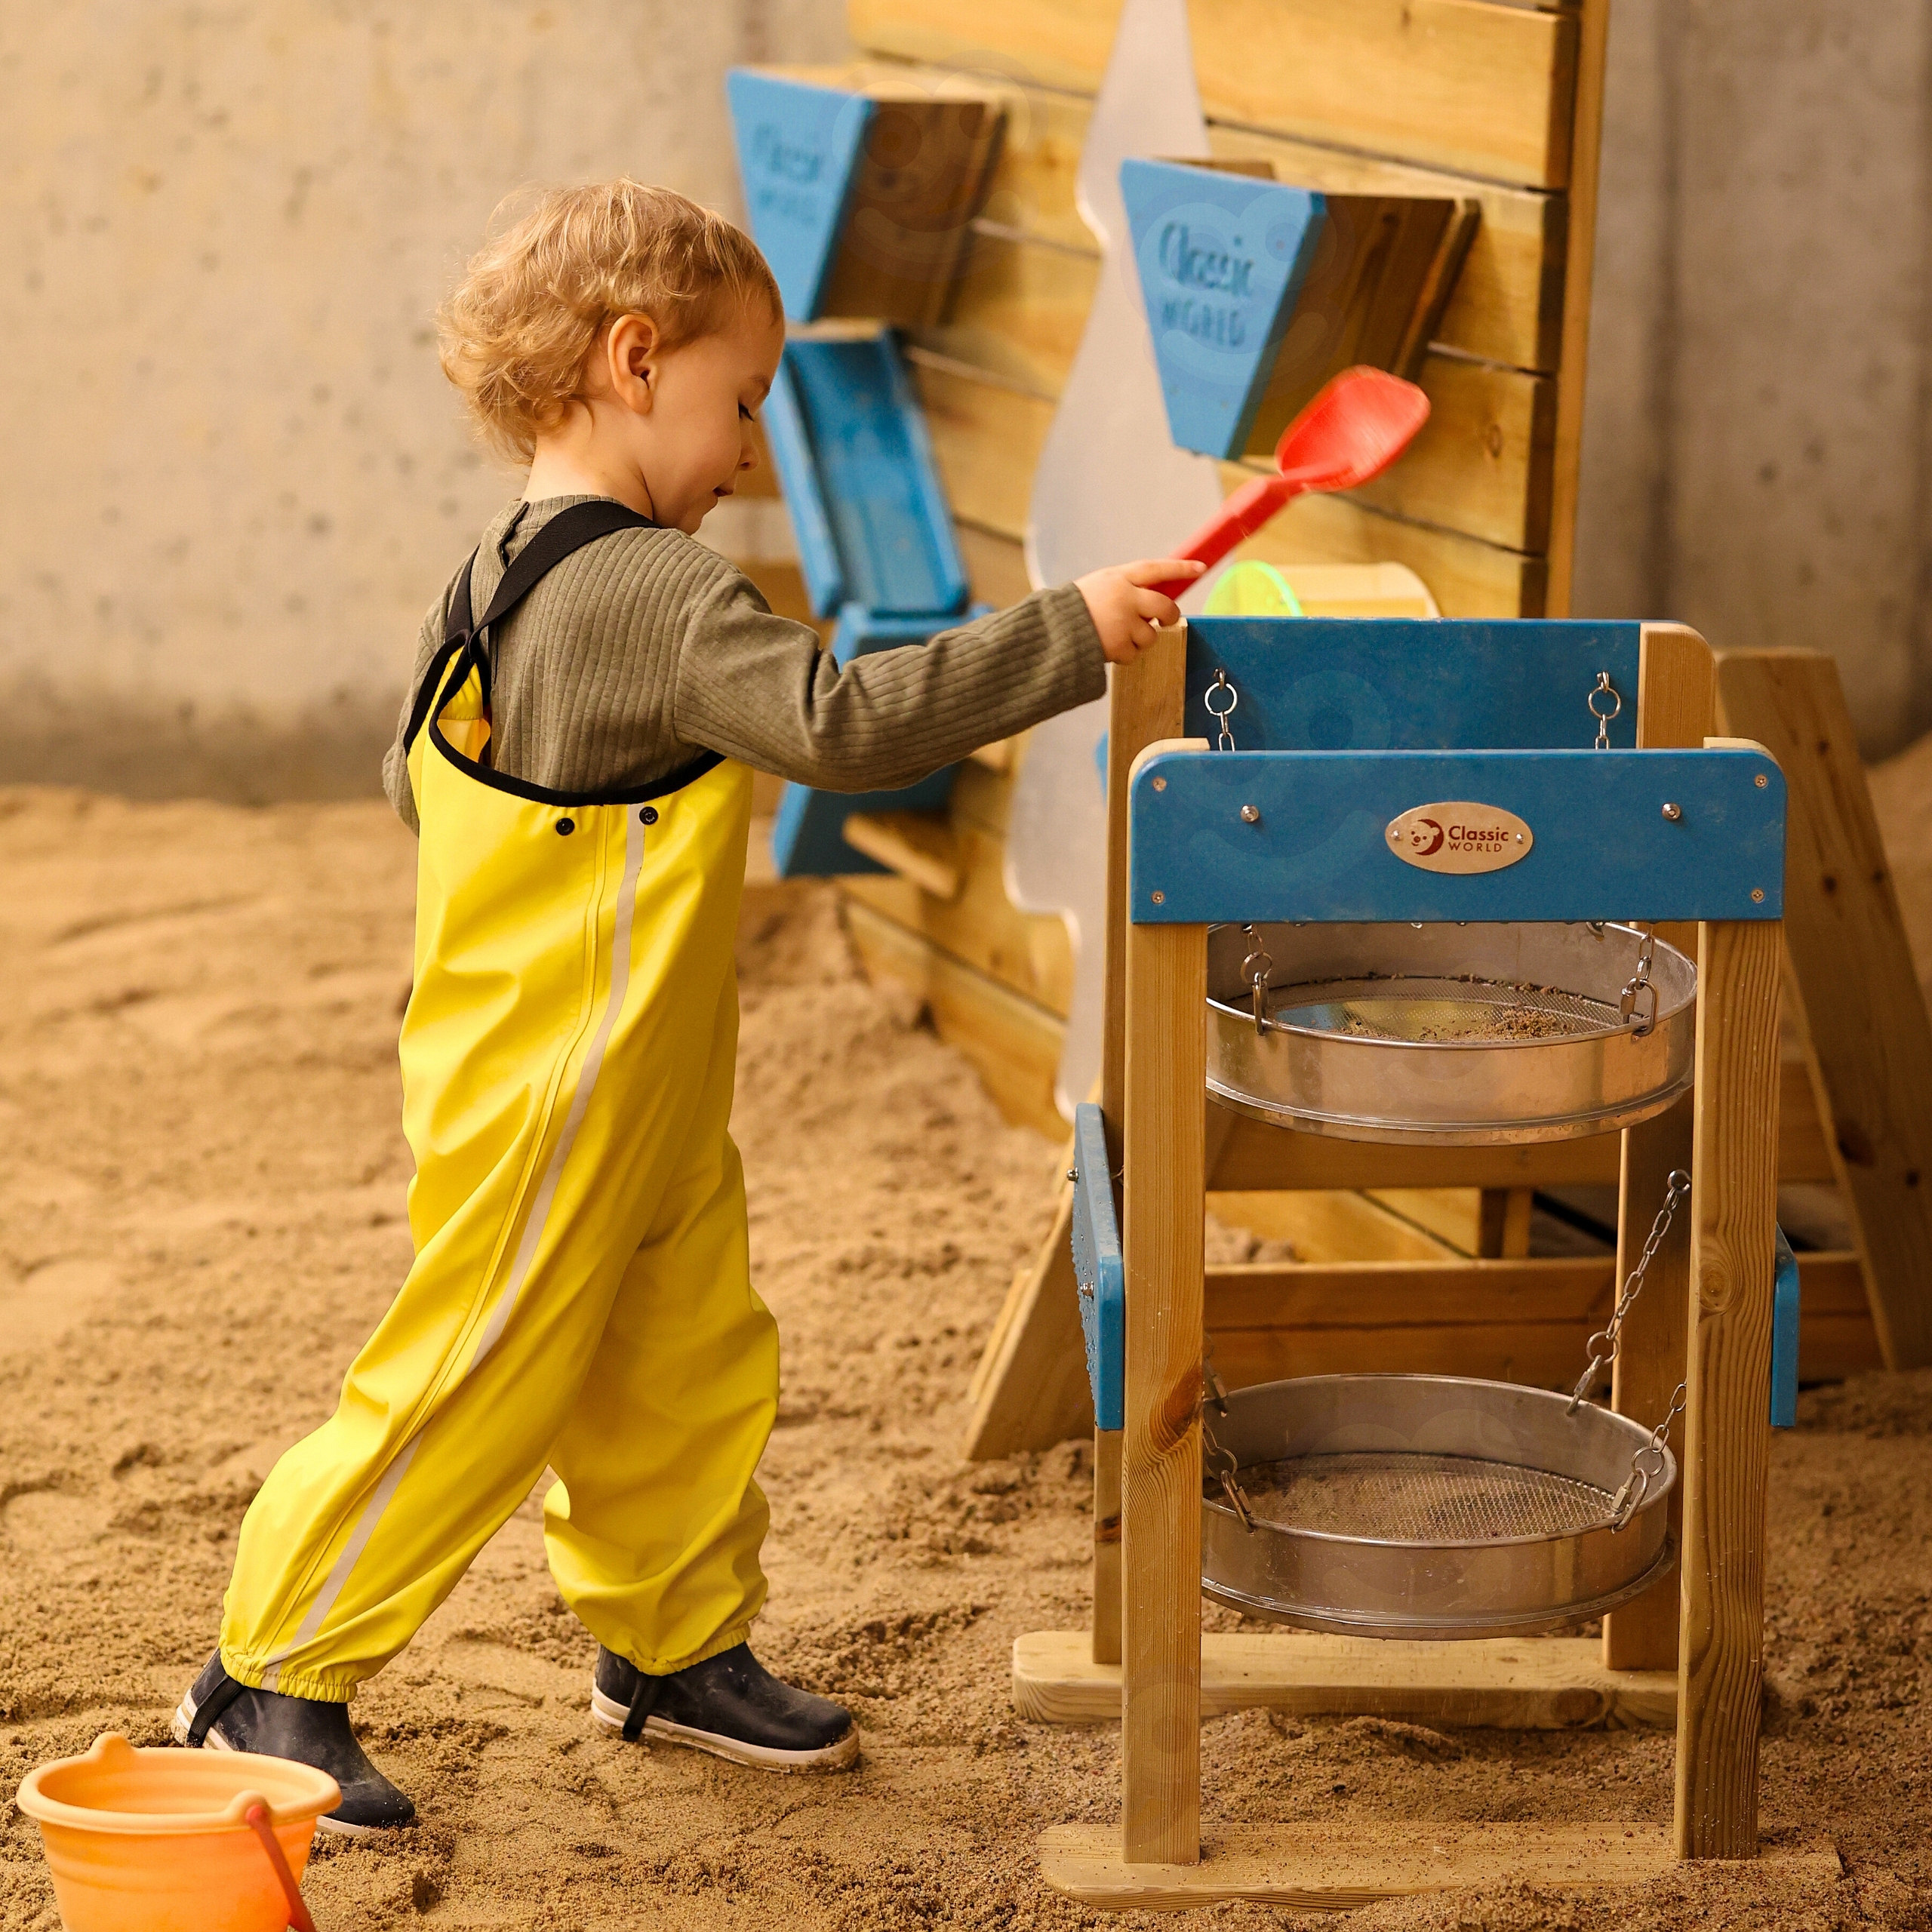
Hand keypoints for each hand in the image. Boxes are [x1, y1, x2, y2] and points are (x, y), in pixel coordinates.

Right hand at [1074, 559, 1205, 665]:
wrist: (1051, 633)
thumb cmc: (1073, 609)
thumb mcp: (1098, 587)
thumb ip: (1125, 588)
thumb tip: (1154, 602)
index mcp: (1118, 578)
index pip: (1156, 569)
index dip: (1180, 569)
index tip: (1199, 568)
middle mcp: (1125, 597)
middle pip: (1164, 606)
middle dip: (1170, 615)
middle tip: (1167, 620)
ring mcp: (1124, 621)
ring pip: (1151, 634)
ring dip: (1140, 639)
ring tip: (1116, 636)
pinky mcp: (1120, 644)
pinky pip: (1135, 653)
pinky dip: (1125, 654)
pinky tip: (1108, 647)